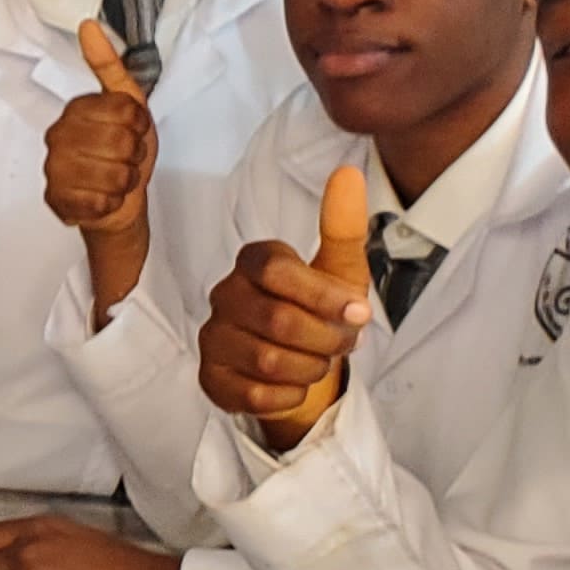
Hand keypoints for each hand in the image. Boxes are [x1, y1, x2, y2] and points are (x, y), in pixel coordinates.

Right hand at [43, 17, 159, 319]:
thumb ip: (110, 66)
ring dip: (125, 181)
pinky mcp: (56, 200)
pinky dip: (111, 203)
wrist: (118, 204)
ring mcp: (54, 168)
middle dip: (134, 156)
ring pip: (112, 174)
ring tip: (116, 179)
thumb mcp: (129, 106)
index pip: (127, 111)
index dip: (140, 126)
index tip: (133, 133)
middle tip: (125, 160)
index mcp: (76, 108)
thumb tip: (89, 25)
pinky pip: (99, 201)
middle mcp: (58, 135)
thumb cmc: (124, 154)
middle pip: (121, 142)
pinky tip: (103, 198)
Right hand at [198, 164, 374, 449]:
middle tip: (344, 343)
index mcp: (254, 261)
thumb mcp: (340, 269)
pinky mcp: (210, 378)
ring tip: (319, 360)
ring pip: (268, 361)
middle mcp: (224, 294)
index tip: (358, 312)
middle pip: (278, 321)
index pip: (277, 271)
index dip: (322, 296)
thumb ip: (342, 225)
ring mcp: (213, 337)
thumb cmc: (320, 310)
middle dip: (326, 339)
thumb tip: (348, 173)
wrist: (302, 363)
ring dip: (310, 367)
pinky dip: (288, 395)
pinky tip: (294, 384)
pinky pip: (253, 394)